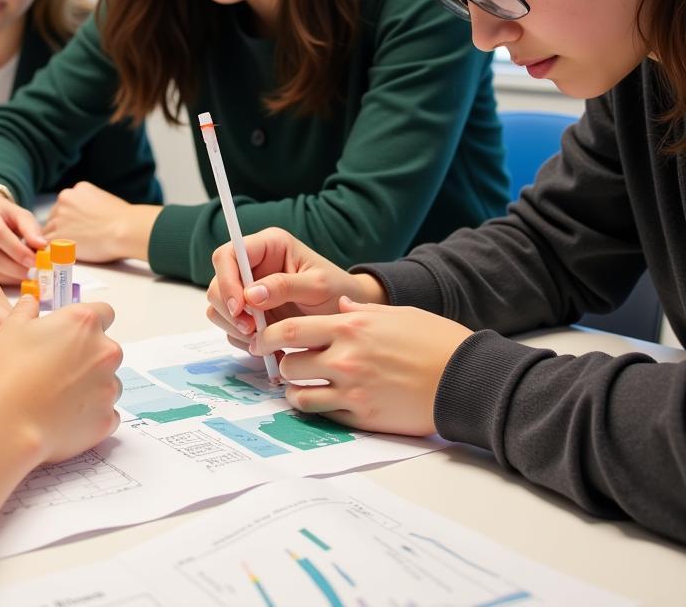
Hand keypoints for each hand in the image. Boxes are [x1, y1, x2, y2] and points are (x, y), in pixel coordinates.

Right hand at [0, 189, 44, 283]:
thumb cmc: (4, 216)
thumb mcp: (19, 215)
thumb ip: (31, 229)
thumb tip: (42, 246)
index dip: (17, 250)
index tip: (35, 260)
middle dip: (16, 268)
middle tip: (34, 273)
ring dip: (11, 276)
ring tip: (28, 275)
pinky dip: (3, 280)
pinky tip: (16, 277)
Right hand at [0, 295, 122, 463]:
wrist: (5, 426)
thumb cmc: (6, 373)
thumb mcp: (9, 329)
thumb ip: (26, 310)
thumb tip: (31, 301)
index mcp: (84, 323)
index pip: (104, 313)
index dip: (87, 324)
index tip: (71, 336)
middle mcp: (105, 351)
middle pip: (106, 350)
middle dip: (88, 358)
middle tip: (56, 372)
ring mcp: (109, 387)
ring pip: (108, 382)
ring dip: (92, 387)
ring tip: (58, 399)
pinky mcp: (107, 419)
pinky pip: (106, 414)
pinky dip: (91, 416)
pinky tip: (64, 419)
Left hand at [44, 181, 160, 261]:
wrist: (125, 229)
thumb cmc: (124, 220)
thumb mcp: (105, 201)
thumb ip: (90, 205)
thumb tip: (89, 217)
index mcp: (79, 189)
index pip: (66, 204)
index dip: (71, 218)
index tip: (78, 228)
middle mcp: (65, 199)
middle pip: (54, 216)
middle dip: (62, 228)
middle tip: (77, 240)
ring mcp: (58, 217)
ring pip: (49, 231)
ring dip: (58, 240)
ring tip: (73, 249)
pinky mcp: (56, 236)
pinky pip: (47, 245)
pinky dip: (54, 252)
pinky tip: (65, 256)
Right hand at [205, 227, 386, 349]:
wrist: (347, 317)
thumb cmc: (338, 291)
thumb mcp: (318, 285)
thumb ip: (285, 286)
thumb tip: (251, 295)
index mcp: (267, 246)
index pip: (228, 255)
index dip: (227, 279)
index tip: (239, 307)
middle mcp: (252, 266)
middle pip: (217, 283)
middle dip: (229, 309)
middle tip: (252, 330)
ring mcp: (248, 291)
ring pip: (219, 308)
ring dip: (234, 327)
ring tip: (262, 341)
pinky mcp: (249, 314)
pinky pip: (231, 328)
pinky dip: (243, 340)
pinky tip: (266, 347)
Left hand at [254, 296, 472, 436]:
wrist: (465, 378)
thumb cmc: (434, 340)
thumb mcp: (396, 314)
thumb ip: (362, 311)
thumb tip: (341, 309)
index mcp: (351, 327)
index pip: (291, 329)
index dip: (269, 335)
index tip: (260, 339)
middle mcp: (346, 358)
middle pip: (289, 363)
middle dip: (281, 363)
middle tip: (280, 364)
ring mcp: (353, 390)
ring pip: (300, 394)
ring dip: (294, 389)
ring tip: (299, 386)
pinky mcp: (364, 416)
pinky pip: (324, 415)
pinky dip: (317, 408)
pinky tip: (321, 402)